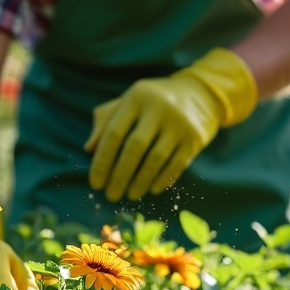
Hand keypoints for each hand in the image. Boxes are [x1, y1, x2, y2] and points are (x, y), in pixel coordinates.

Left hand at [85, 48, 257, 201]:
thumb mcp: (129, 102)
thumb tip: (89, 149)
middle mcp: (159, 107)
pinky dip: (162, 180)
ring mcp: (180, 123)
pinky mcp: (196, 138)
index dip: (102, 161)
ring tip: (130, 195)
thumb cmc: (153, 102)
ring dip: (140, 182)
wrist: (200, 94)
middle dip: (120, 175)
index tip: (95, 183)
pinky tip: (151, 190)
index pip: (114, 133)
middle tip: (110, 195)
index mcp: (137, 97)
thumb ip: (106, 121)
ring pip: (155, 159)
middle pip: (135, 148)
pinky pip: (176, 165)